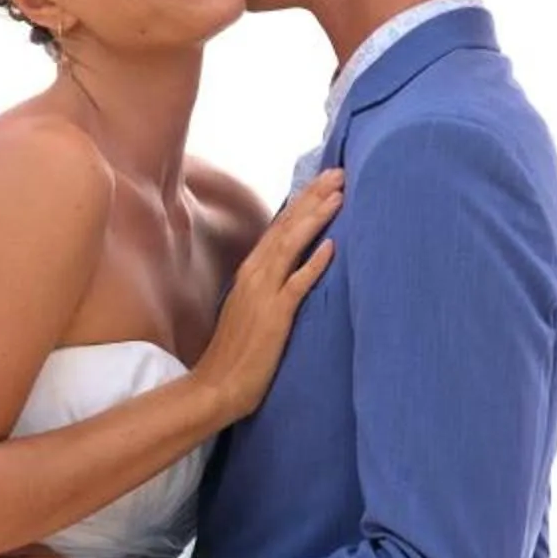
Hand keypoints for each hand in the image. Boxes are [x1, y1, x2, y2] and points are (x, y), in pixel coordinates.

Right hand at [192, 168, 341, 422]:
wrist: (216, 385)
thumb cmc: (236, 353)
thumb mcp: (251, 309)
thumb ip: (269, 286)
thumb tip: (291, 269)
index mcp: (250, 272)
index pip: (279, 228)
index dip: (302, 202)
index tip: (325, 181)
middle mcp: (255, 275)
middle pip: (286, 227)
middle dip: (313, 198)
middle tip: (339, 172)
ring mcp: (264, 294)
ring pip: (292, 246)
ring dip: (316, 218)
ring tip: (340, 195)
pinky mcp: (275, 316)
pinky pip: (297, 284)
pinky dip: (313, 263)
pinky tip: (332, 246)